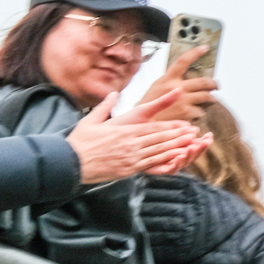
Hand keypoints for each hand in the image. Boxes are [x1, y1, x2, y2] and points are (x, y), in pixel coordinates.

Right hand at [65, 93, 209, 182]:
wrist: (69, 163)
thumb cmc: (79, 142)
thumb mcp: (91, 120)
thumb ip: (105, 106)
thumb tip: (113, 93)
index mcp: (123, 131)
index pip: (152, 128)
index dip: (170, 126)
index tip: (183, 124)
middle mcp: (130, 144)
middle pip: (159, 139)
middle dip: (178, 136)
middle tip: (194, 133)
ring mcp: (130, 158)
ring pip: (158, 152)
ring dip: (176, 148)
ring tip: (191, 145)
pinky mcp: (128, 170)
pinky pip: (150, 165)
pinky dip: (165, 162)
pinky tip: (176, 161)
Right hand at [137, 50, 220, 123]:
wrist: (144, 123)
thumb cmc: (150, 104)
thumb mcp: (157, 86)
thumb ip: (171, 80)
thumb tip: (185, 74)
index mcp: (167, 79)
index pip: (182, 61)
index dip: (195, 53)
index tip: (205, 48)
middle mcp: (176, 88)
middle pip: (203, 81)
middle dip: (214, 83)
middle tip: (216, 86)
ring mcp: (183, 100)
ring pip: (206, 96)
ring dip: (211, 98)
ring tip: (211, 100)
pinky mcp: (186, 113)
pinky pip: (201, 110)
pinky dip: (200, 112)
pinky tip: (196, 113)